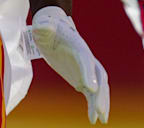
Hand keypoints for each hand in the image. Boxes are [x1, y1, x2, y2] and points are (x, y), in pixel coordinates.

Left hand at [30, 6, 108, 123]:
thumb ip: (44, 26)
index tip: (90, 88)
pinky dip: (93, 105)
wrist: (53, 31)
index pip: (85, 59)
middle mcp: (86, 58)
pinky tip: (93, 119)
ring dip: (101, 102)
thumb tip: (42, 25)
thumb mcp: (43, 26)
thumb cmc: (47, 28)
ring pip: (99, 87)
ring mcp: (86, 69)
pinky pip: (91, 93)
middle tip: (100, 110)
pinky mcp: (82, 78)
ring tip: (101, 120)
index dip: (88, 73)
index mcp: (78, 45)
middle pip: (98, 76)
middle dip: (101, 93)